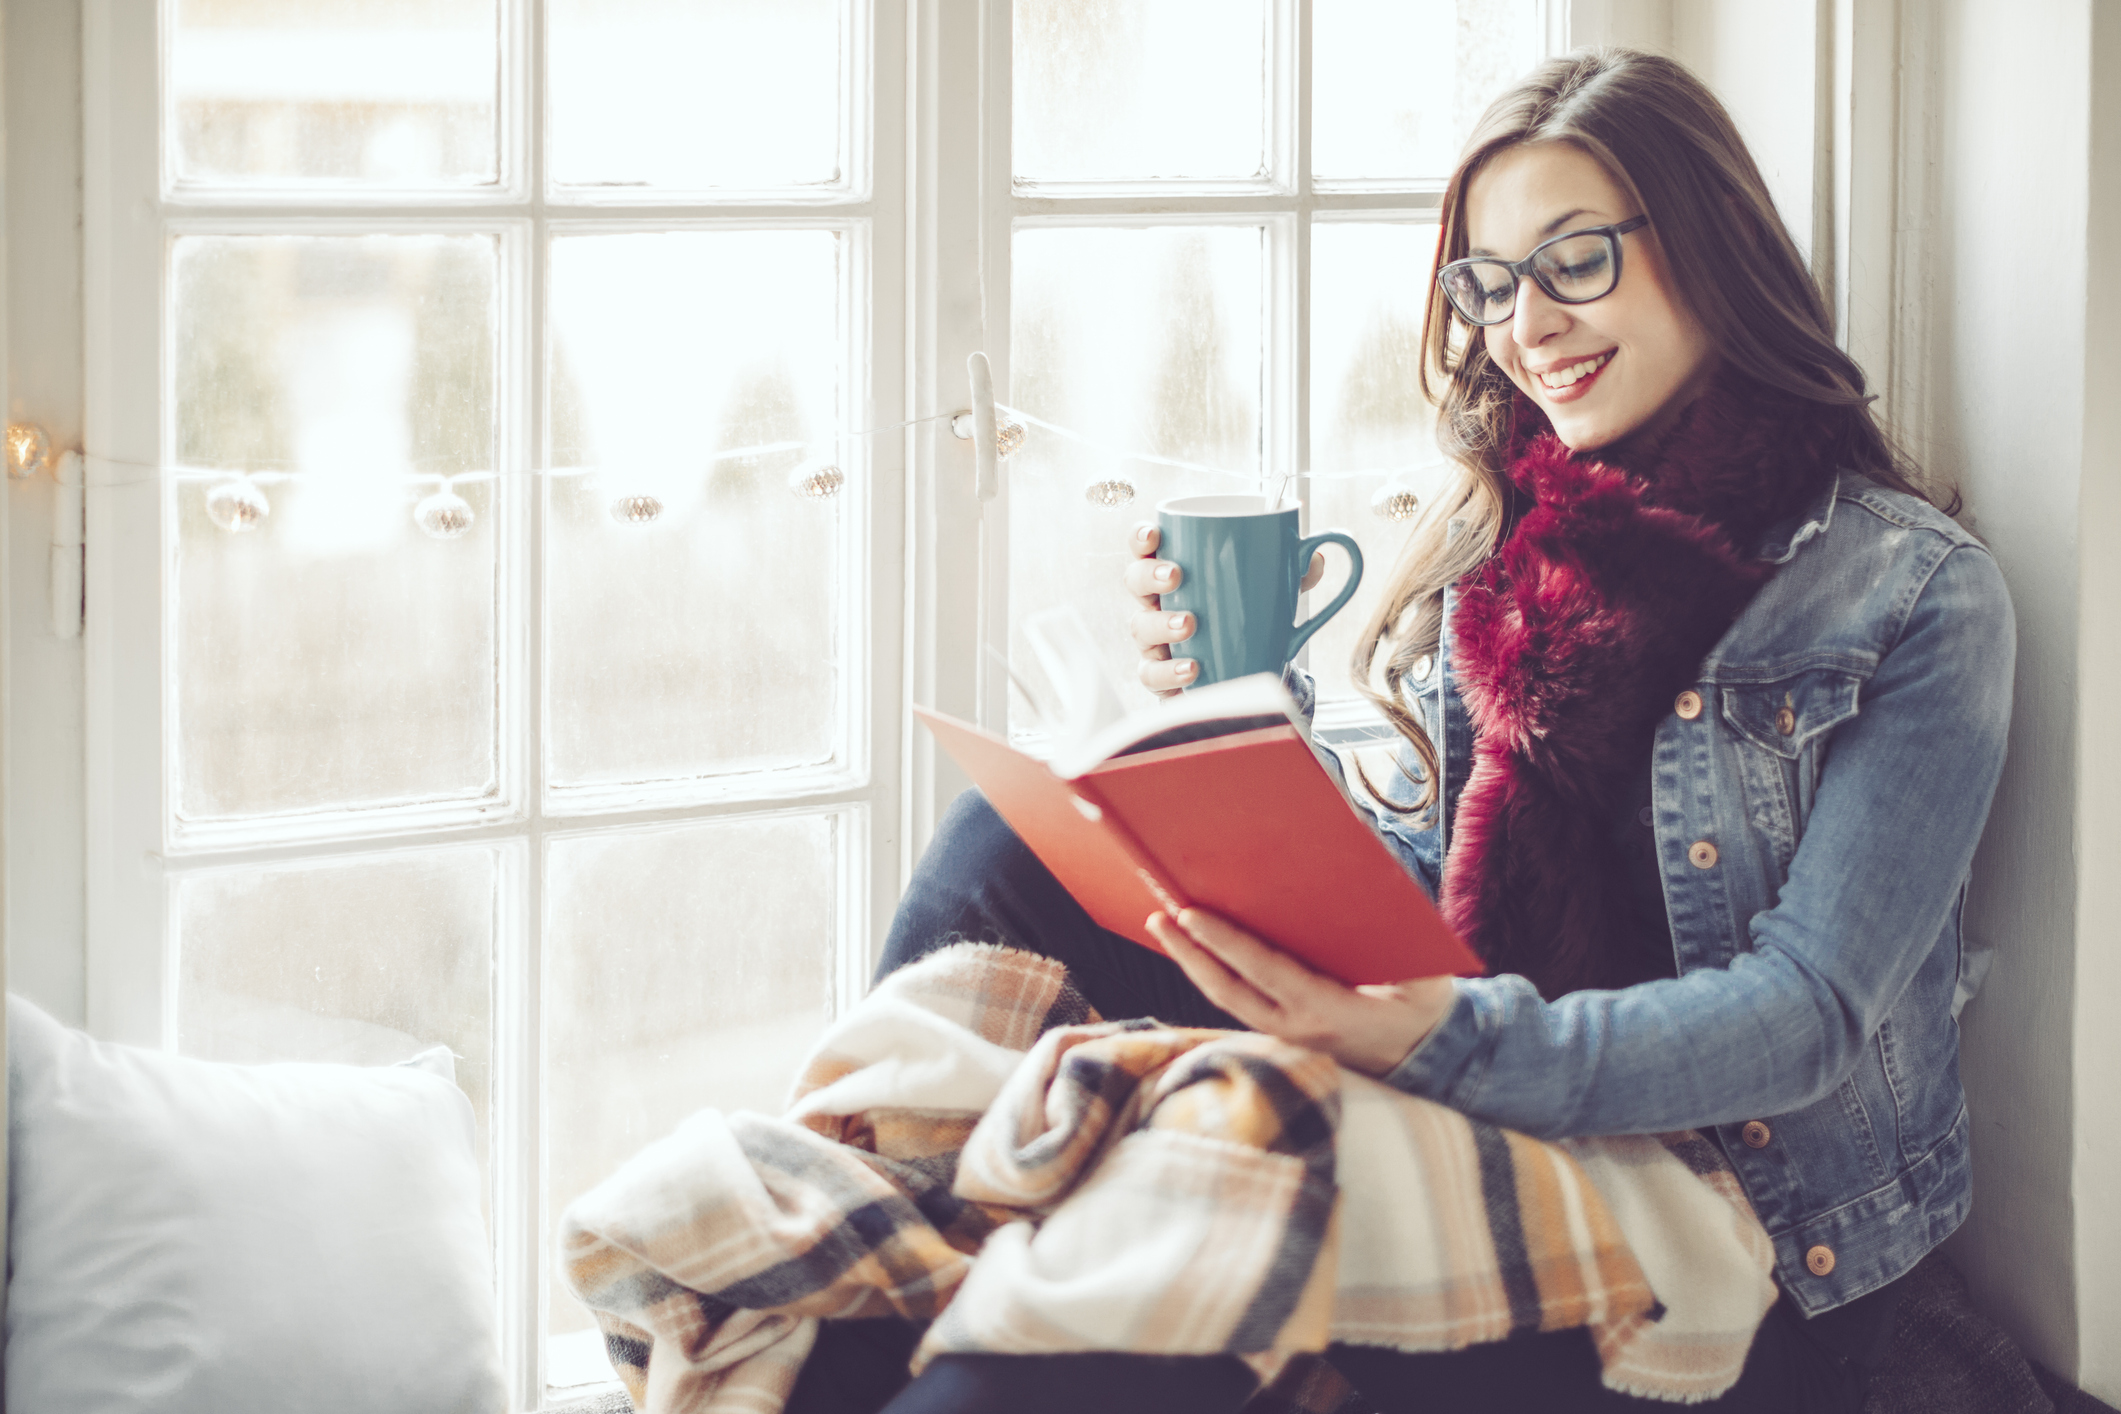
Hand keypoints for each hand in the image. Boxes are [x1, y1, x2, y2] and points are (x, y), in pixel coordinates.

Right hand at [1123, 524, 1327, 698]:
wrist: (1239, 670)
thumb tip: (1316, 557)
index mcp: (1175, 569)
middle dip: (1149, 574)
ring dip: (1161, 622)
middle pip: (1134, 580)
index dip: (1142, 536)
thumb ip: (1292, 572)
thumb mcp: (1271, 590)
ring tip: (1189, 623)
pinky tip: (1192, 667)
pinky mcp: (1160, 674)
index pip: (1146, 546)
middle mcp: (1157, 601)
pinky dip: (1169, 670)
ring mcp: (1154, 639)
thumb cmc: (1243, 616)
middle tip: (1176, 575)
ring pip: (1139, 626)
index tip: (1156, 533)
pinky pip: (1152, 672)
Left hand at [1146, 907, 1456, 1075]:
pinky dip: (1210, 973)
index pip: (1267, 971)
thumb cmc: (1421, 1007)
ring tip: (1163, 925)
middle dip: (1191, 953)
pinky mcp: (1280, 1029)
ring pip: (1226, 998)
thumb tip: (1368, 896)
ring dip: (1192, 962)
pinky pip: (1236, 1001)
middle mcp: (1298, 1026)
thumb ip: (1398, 950)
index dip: (1227, 943)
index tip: (1193, 914)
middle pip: (1230, 990)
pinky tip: (1192, 947)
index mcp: (1330, 1010)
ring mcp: (1285, 1033)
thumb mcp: (1425, 980)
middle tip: (1160, 914)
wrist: (1422, 1055)